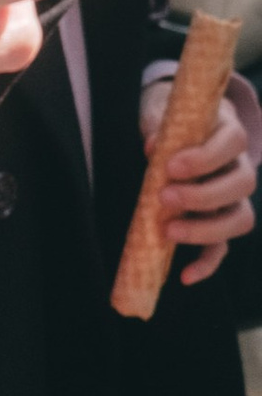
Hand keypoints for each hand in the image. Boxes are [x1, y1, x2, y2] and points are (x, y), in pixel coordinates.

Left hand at [140, 66, 260, 284]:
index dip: (206, 157)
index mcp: (229, 135)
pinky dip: (207, 263)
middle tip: (165, 197)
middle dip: (204, 195)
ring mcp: (234, 199)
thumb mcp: (166, 118)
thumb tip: (152, 146)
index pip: (235, 142)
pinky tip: (185, 276)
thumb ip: (161, 130)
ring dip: (207, 229)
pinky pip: (223, 248)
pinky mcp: (220, 223)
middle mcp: (239, 167)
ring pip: (240, 219)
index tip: (171, 165)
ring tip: (168, 231)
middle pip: (244, 184)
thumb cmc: (175, 126)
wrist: (183, 131)